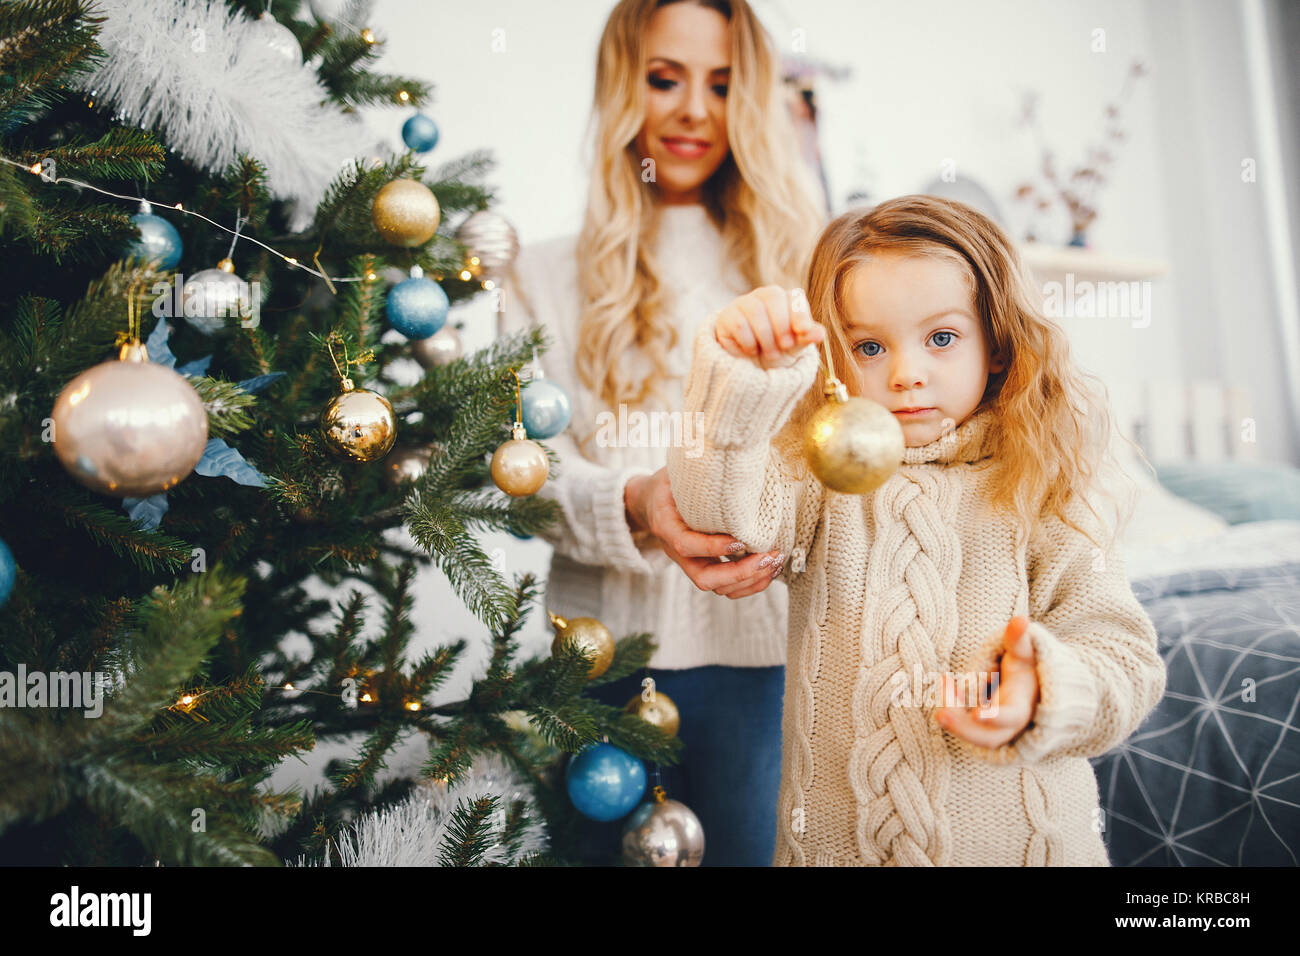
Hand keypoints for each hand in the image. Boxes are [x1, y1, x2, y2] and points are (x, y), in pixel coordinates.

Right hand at [625, 468, 783, 598]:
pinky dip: (751, 582)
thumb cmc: (667, 483)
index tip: (741, 540)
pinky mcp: (706, 566)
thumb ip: (692, 466)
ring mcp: (691, 563)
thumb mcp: (673, 471)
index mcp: (666, 526)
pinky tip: (770, 568)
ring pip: (719, 587)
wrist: (649, 502)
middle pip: (705, 578)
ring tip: (775, 562)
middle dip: (740, 573)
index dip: (713, 547)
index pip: (686, 544)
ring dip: (750, 580)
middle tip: (768, 556)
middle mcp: (676, 551)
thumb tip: (723, 447)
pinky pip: (727, 586)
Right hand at [714, 285, 824, 369]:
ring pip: (755, 311)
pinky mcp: (727, 316)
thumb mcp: (794, 347)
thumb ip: (806, 338)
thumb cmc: (777, 351)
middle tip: (784, 346)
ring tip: (770, 354)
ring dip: (766, 337)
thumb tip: (819, 333)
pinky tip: (751, 351)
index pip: (794, 296)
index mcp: (785, 299)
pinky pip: (738, 324)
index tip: (803, 331)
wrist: (750, 366)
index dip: (799, 312)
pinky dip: (748, 342)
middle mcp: (764, 296)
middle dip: (781, 325)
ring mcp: (744, 303)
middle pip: (772, 297)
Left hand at [933, 617, 1040, 748]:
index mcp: (1023, 705)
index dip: (996, 718)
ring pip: (974, 735)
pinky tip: (946, 686)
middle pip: (987, 737)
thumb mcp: (1026, 651)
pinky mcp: (983, 730)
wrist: (1034, 688)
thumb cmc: (1028, 666)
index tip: (977, 713)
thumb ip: (1019, 638)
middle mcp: (1011, 724)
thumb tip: (1021, 619)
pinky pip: (966, 727)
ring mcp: (996, 730)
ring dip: (954, 718)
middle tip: (939, 713)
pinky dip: (953, 710)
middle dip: (963, 727)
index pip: (1012, 717)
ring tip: (944, 685)